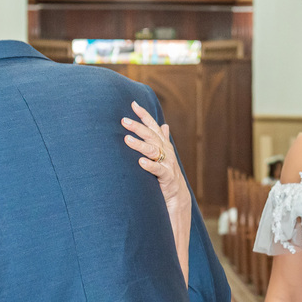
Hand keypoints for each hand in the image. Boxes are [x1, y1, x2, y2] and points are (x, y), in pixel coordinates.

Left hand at [122, 102, 186, 218]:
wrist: (177, 197)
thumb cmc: (167, 174)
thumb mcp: (165, 155)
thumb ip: (162, 140)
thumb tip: (164, 125)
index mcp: (164, 145)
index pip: (153, 126)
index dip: (144, 115)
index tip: (133, 104)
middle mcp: (166, 151)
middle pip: (151, 136)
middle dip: (138, 127)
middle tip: (124, 121)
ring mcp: (167, 163)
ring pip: (153, 150)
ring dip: (140, 144)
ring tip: (127, 139)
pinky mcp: (167, 177)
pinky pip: (158, 170)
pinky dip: (149, 165)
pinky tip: (140, 162)